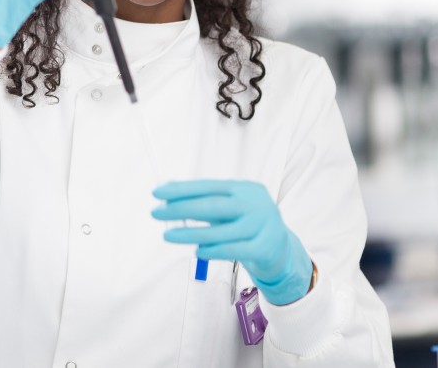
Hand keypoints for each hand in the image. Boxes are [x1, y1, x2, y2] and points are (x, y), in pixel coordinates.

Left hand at [152, 180, 313, 305]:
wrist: (280, 249)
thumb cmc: (246, 224)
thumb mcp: (229, 208)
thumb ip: (203, 200)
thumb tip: (168, 192)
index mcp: (245, 189)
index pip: (209, 187)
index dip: (182, 189)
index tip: (158, 192)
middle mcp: (255, 204)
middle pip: (214, 206)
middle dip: (181, 208)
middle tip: (157, 212)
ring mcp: (263, 226)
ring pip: (221, 231)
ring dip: (191, 233)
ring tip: (168, 235)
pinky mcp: (264, 248)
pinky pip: (233, 250)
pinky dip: (213, 251)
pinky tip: (197, 251)